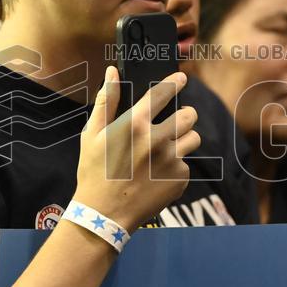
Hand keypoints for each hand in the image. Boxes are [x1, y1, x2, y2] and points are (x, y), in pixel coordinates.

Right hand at [73, 66, 198, 230]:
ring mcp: (171, 160)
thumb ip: (105, 101)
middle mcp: (157, 139)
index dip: (175, 82)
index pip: (163, 93)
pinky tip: (157, 176)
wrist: (104, 214)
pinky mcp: (180, 179)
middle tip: (174, 124)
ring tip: (165, 152)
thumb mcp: (92, 135)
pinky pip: (186, 165)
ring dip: (184, 141)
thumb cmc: (94, 172)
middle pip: (189, 115)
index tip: (182, 78)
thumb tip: (112, 72)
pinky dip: (175, 168)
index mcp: (135, 124)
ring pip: (193, 139)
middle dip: (184, 116)